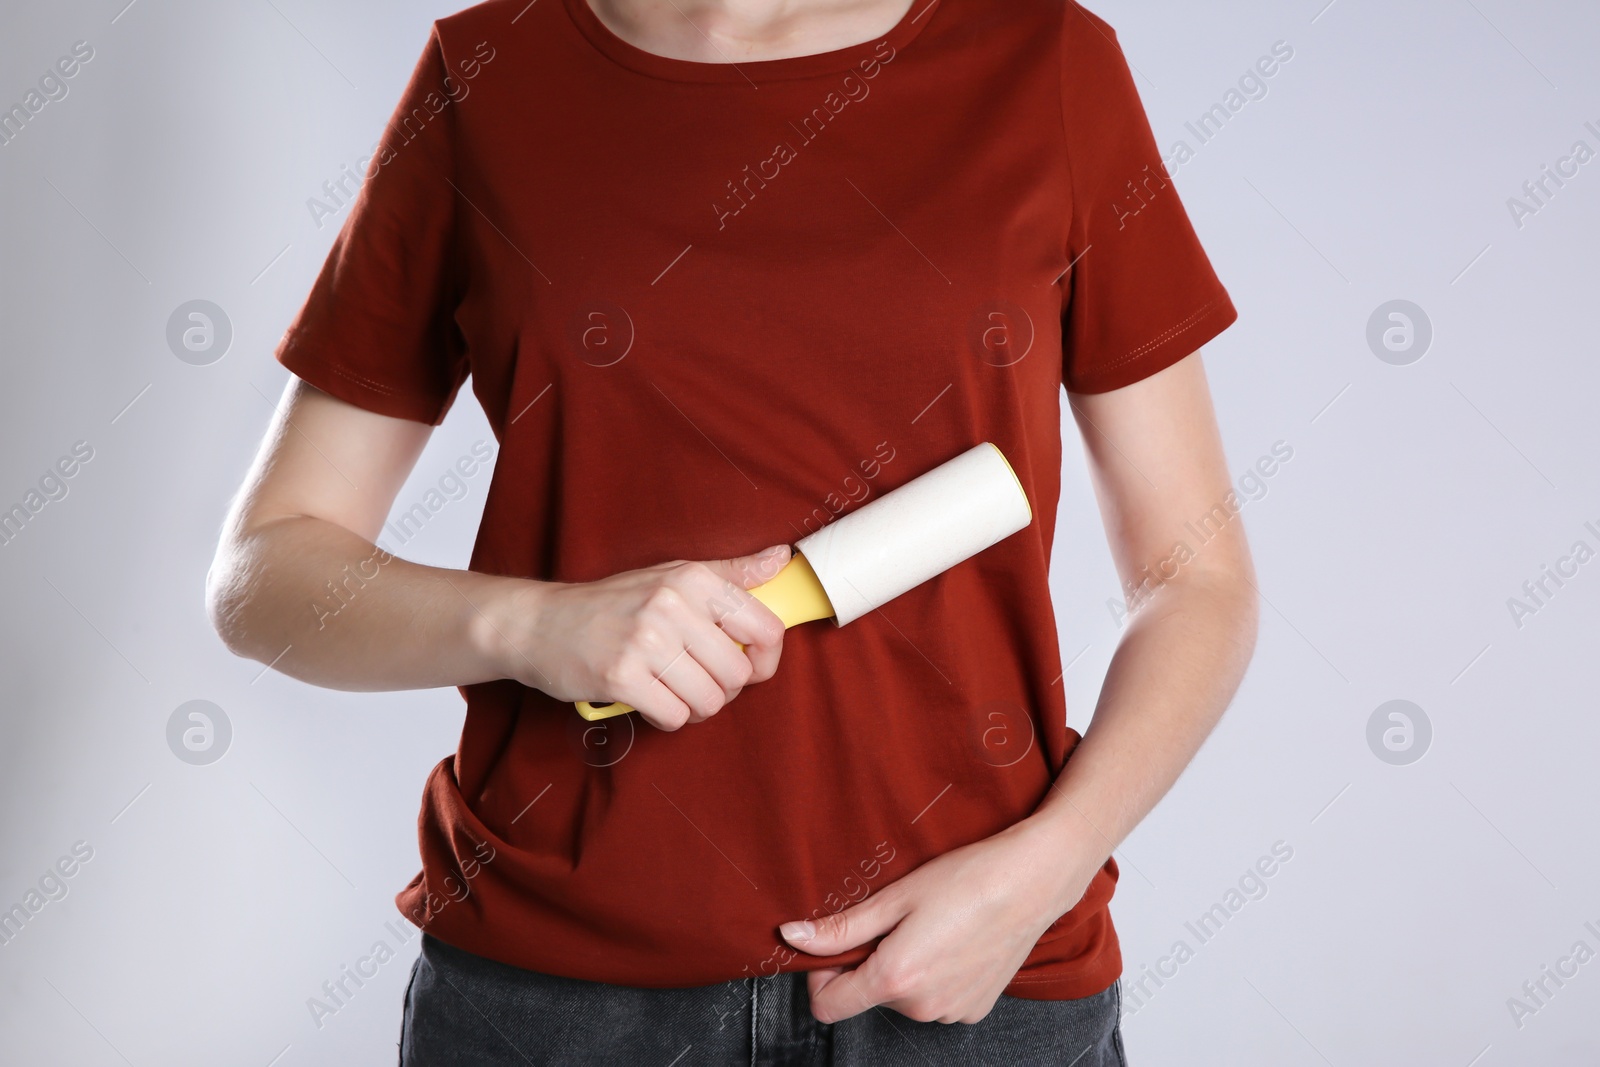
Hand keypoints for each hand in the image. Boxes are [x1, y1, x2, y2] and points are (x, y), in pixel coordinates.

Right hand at [480, 544, 789, 729]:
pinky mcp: (621, 677)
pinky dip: (666, 716)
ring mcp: (645, 641)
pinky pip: (674, 716)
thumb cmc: (612, 602)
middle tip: (696, 680)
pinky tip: (648, 698)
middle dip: (722, 689)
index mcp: (693, 579)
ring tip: (671, 690)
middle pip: (737, 674)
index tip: (749, 666)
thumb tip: (781, 559)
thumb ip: (731, 573)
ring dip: (694, 706)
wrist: (539, 624)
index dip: (766, 660)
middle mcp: (672, 605)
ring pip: (709, 700)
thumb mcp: (672, 575)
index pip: (765, 628)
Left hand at [779, 817, 1098, 1024]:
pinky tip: (955, 941)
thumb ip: (841, 927)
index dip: (821, 975)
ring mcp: (951, 1013)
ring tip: (932, 926)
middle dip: (871, 963)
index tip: (836, 945)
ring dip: (905, 970)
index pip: (827, 1007)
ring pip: (905, 998)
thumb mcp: (895, 896)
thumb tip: (791, 937)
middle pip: (869, 996)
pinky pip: (937, 1000)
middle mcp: (921, 1008)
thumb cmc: (965, 879)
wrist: (1032, 881)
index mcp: (894, 979)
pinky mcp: (975, 1010)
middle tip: (898, 919)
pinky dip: (935, 977)